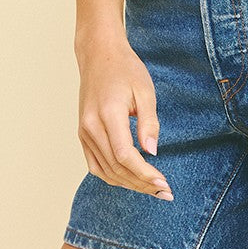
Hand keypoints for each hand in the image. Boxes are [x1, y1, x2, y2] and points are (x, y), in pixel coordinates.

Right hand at [75, 34, 173, 200]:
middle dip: (141, 184)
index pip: (125, 155)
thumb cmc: (125, 69)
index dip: (144, 174)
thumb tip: (152, 153)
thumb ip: (149, 122)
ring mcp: (83, 132)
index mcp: (107, 114)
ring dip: (128, 184)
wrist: (99, 55)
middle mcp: (91, 126)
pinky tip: (131, 179)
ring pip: (104, 170)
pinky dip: (112, 176)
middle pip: (115, 168)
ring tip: (152, 189)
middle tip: (165, 192)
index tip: (164, 183)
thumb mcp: (145, 90)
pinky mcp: (82, 134)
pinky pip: (95, 164)